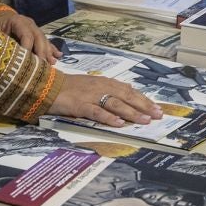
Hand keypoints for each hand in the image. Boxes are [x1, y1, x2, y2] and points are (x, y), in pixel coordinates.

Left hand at [0, 10, 58, 63]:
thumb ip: (0, 41)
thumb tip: (5, 55)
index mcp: (17, 20)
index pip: (27, 35)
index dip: (28, 48)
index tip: (27, 61)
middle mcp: (28, 23)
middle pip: (38, 37)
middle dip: (41, 52)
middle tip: (43, 66)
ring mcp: (33, 28)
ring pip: (43, 40)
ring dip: (48, 52)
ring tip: (52, 63)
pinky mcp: (35, 34)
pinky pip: (45, 41)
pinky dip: (51, 49)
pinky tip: (58, 56)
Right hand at [46, 73, 162, 126]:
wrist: (47, 85)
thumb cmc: (71, 87)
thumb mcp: (92, 85)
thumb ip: (108, 90)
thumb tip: (126, 93)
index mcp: (105, 82)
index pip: (129, 91)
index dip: (144, 100)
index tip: (156, 108)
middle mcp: (101, 87)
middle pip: (127, 97)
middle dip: (144, 106)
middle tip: (158, 115)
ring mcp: (91, 96)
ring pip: (116, 104)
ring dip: (132, 113)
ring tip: (145, 120)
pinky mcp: (80, 105)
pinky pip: (97, 112)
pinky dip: (109, 118)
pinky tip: (119, 124)